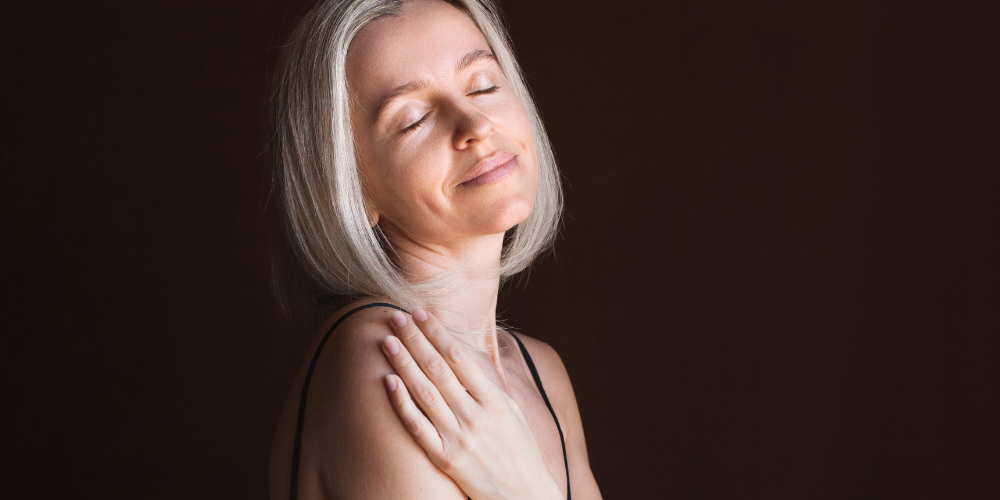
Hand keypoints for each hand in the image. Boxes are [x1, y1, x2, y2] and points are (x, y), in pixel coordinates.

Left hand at [380, 308, 563, 499]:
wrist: (524, 495)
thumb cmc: (519, 449)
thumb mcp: (512, 411)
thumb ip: (487, 385)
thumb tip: (461, 353)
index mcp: (496, 401)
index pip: (460, 357)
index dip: (438, 332)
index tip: (421, 313)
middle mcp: (476, 417)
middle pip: (438, 370)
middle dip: (416, 340)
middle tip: (396, 318)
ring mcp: (459, 439)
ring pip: (424, 393)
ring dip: (404, 364)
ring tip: (388, 342)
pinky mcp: (445, 459)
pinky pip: (417, 427)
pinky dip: (402, 403)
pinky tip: (388, 382)